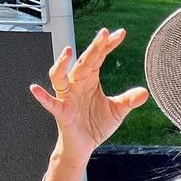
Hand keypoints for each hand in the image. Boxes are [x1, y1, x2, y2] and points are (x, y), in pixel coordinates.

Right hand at [29, 27, 148, 160]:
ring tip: (67, 51)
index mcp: (90, 79)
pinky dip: (42, 96)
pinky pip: (50, 103)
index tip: (121, 33)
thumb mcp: (117, 111)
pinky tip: (35, 89)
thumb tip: (145, 92)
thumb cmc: (96, 124)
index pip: (99, 57)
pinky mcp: (61, 112)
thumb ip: (129, 100)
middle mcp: (76, 84)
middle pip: (84, 61)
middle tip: (104, 33)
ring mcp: (67, 97)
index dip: (108, 45)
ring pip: (60, 77)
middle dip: (94, 47)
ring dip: (62, 64)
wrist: (84, 146)